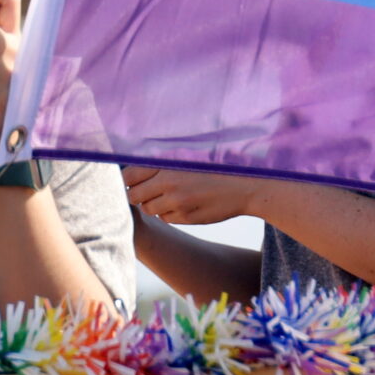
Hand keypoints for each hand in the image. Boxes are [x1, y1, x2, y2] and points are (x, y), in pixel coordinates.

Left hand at [125, 165, 271, 226]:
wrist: (247, 186)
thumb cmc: (215, 167)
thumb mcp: (187, 155)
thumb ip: (161, 161)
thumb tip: (131, 169)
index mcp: (166, 164)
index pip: (128, 176)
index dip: (127, 180)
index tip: (133, 180)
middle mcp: (169, 184)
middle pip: (133, 196)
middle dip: (136, 195)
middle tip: (147, 191)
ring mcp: (178, 203)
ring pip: (148, 210)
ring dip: (153, 205)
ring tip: (168, 196)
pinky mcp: (187, 218)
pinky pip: (166, 219)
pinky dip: (168, 213)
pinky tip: (183, 204)